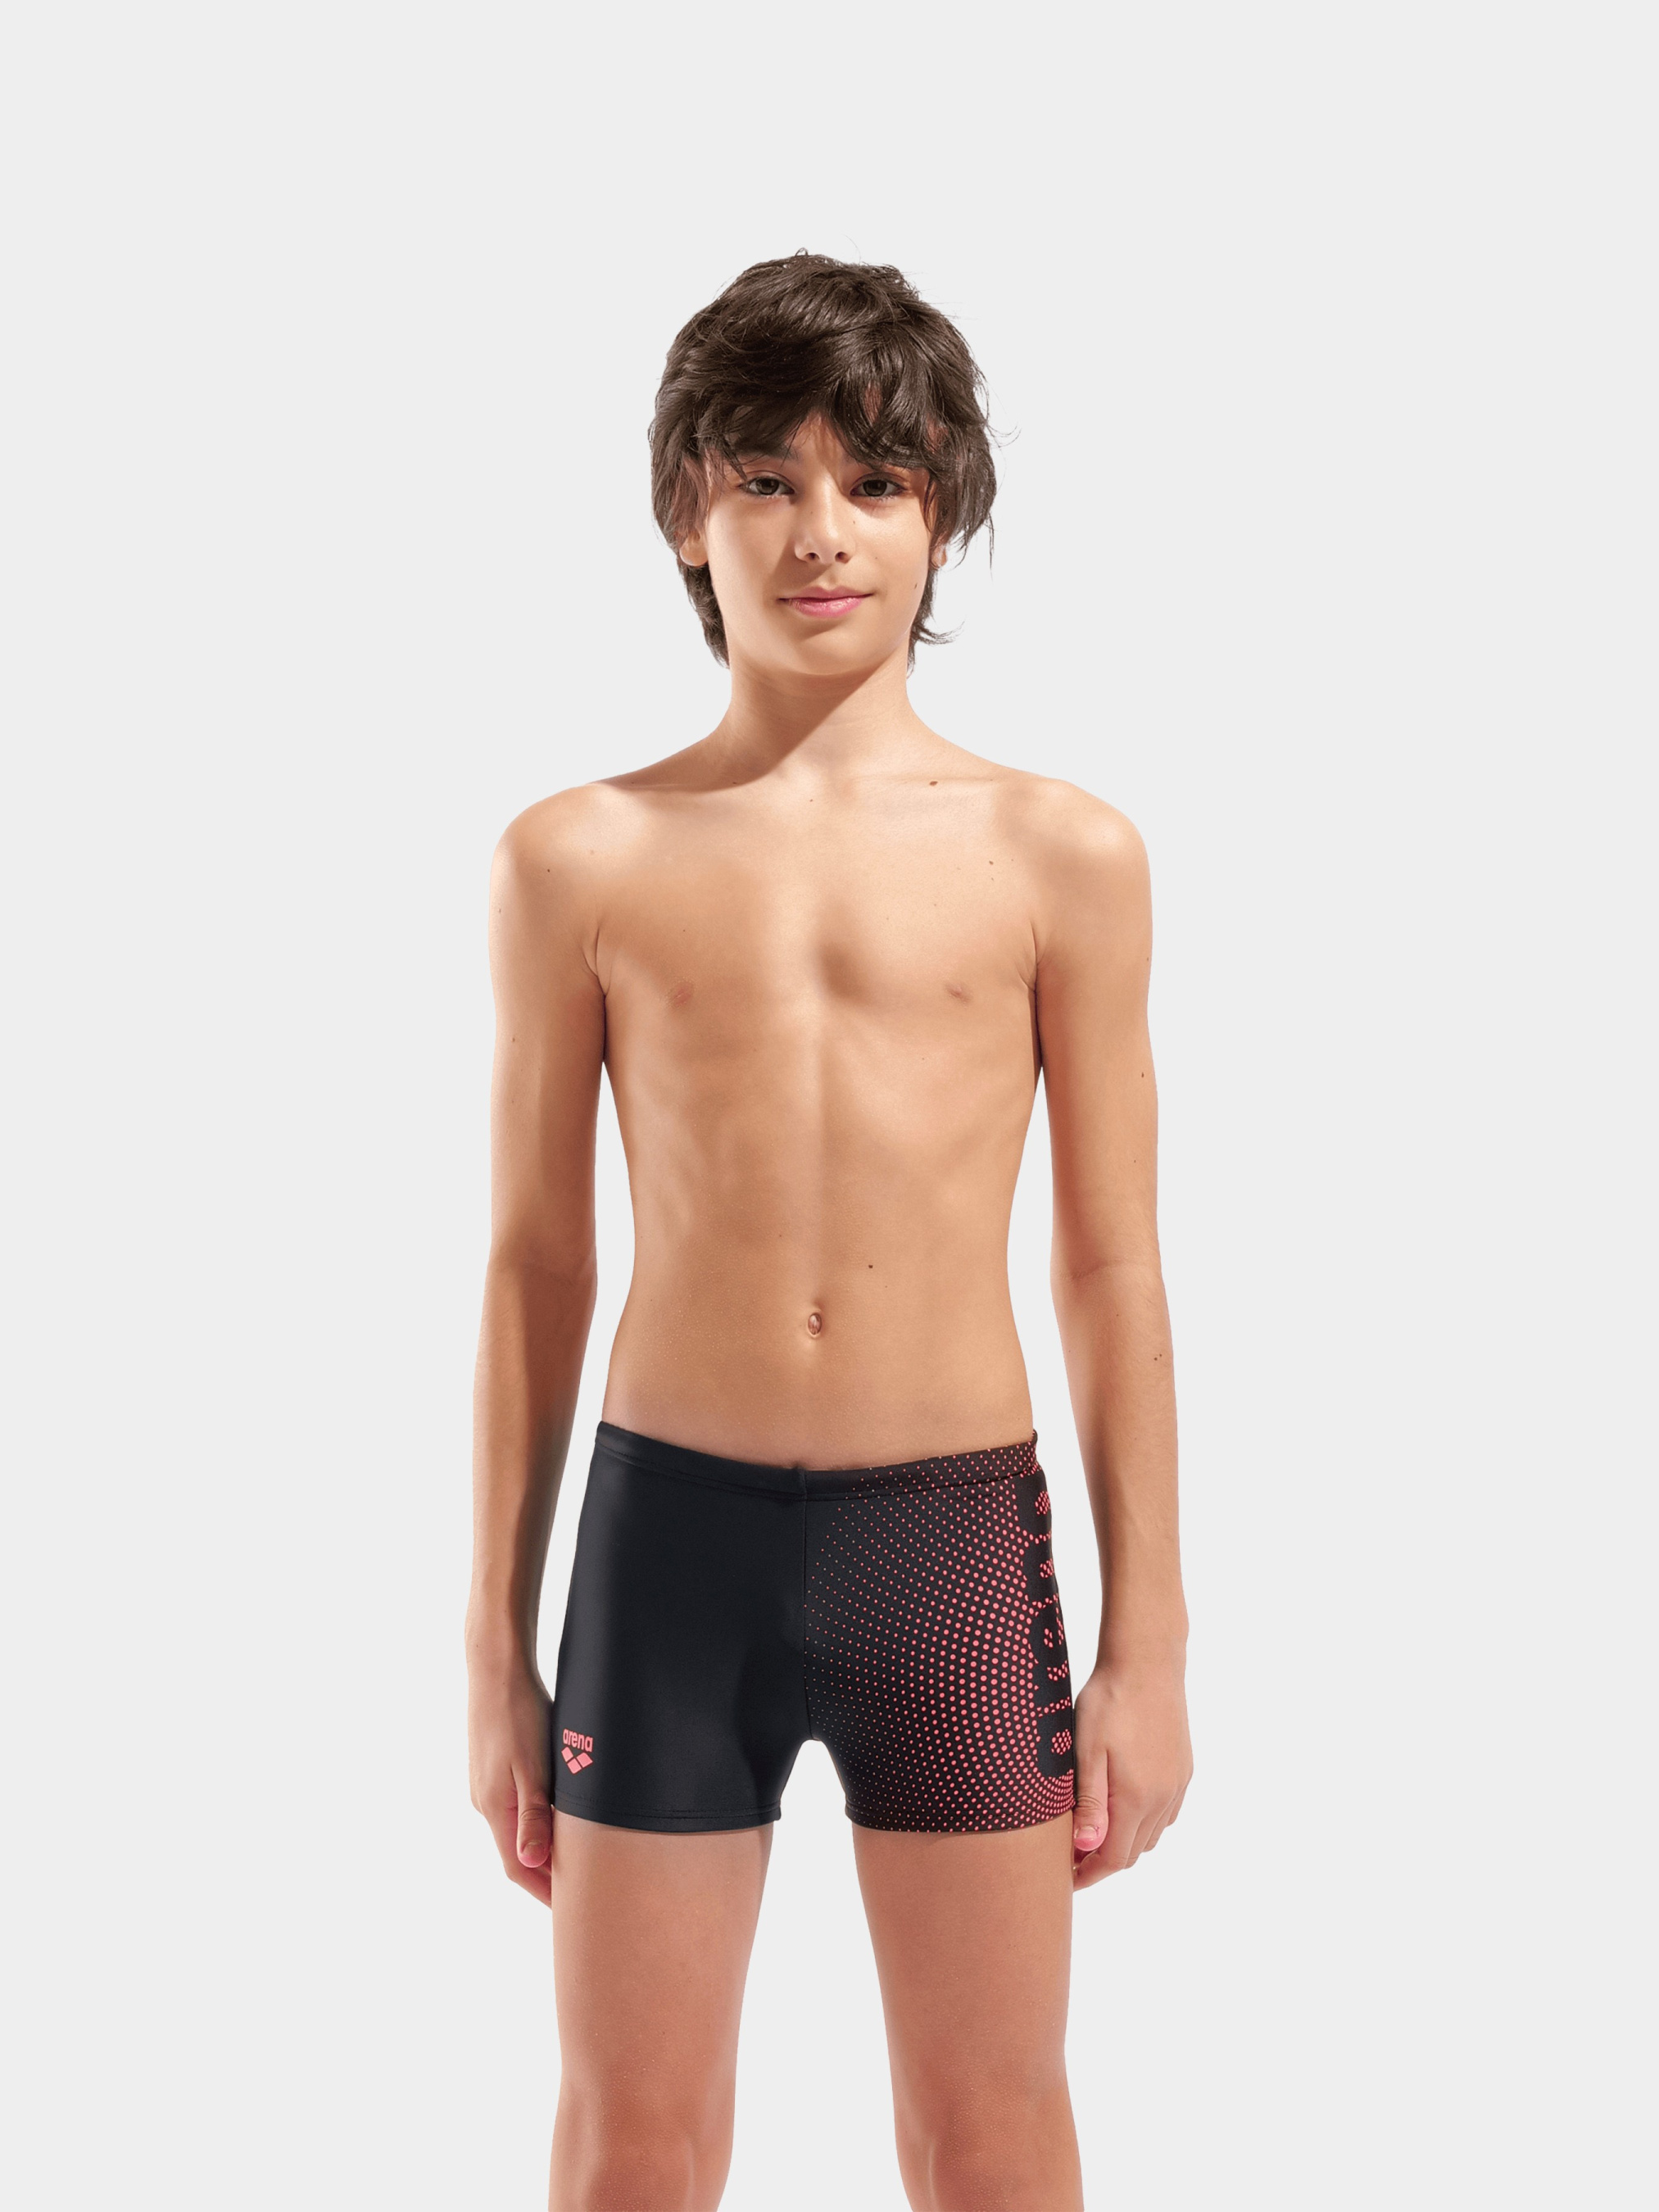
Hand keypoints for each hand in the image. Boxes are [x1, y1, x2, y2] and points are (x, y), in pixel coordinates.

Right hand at [467, 1655, 554, 1904]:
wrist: (496, 1667)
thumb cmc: (518, 1712)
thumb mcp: (531, 1765)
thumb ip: (532, 1815)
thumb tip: (532, 1862)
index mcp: (495, 1807)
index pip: (518, 1867)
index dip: (544, 1892)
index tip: (570, 1912)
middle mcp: (486, 1802)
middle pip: (516, 1853)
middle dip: (544, 1876)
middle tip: (579, 1893)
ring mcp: (487, 1784)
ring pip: (516, 1829)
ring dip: (543, 1847)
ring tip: (576, 1860)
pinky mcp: (494, 1767)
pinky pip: (516, 1807)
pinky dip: (537, 1821)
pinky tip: (558, 1815)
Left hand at [1069, 1660, 1191, 1889]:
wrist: (1147, 1662)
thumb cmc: (1109, 1701)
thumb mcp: (1087, 1750)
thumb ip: (1090, 1802)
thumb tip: (1088, 1849)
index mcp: (1137, 1798)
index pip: (1113, 1858)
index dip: (1088, 1874)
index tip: (1064, 1878)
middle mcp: (1163, 1798)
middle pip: (1133, 1852)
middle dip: (1103, 1862)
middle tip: (1071, 1857)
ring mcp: (1177, 1784)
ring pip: (1152, 1835)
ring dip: (1124, 1842)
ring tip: (1093, 1833)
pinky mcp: (1183, 1769)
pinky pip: (1166, 1813)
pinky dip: (1144, 1823)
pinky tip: (1124, 1808)